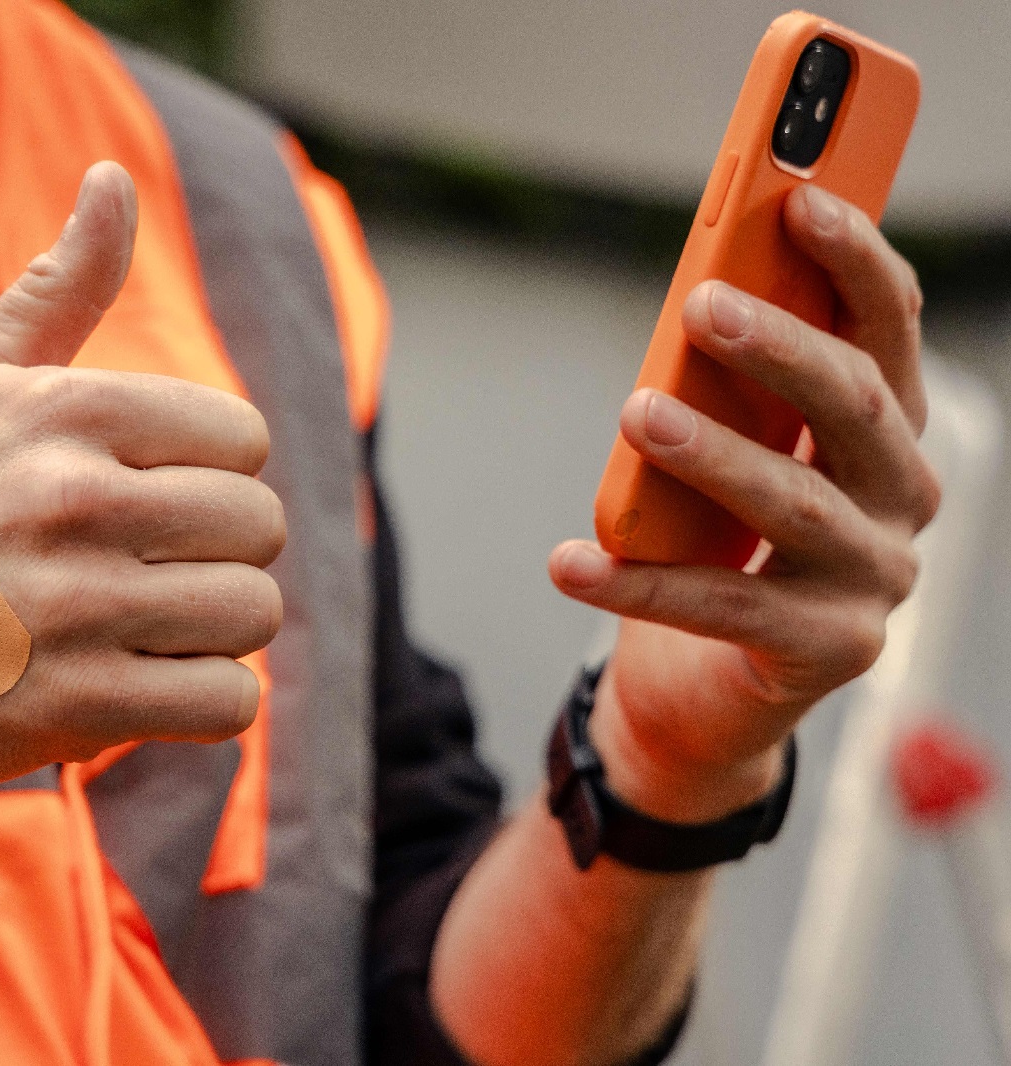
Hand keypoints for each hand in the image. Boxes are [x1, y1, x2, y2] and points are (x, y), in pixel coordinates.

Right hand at [0, 162, 283, 792]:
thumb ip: (61, 284)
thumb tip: (113, 178)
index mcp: (71, 411)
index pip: (245, 441)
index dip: (204, 476)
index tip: (141, 499)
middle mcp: (81, 502)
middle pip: (261, 528)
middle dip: (214, 554)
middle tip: (141, 570)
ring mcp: (81, 611)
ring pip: (254, 616)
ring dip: (212, 631)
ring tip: (141, 627)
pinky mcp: (80, 710)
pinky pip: (229, 705)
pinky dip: (201, 703)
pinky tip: (139, 685)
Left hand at [548, 185, 939, 821]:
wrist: (708, 688)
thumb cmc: (718, 542)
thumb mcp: (728, 448)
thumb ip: (730, 386)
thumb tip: (700, 293)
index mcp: (887, 432)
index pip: (890, 331)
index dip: (857, 262)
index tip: (802, 202)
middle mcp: (901, 501)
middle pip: (854, 407)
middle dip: (781, 348)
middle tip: (702, 304)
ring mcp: (872, 579)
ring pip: (792, 502)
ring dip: (712, 452)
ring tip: (638, 412)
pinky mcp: (826, 649)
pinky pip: (718, 606)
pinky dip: (635, 582)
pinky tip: (569, 561)